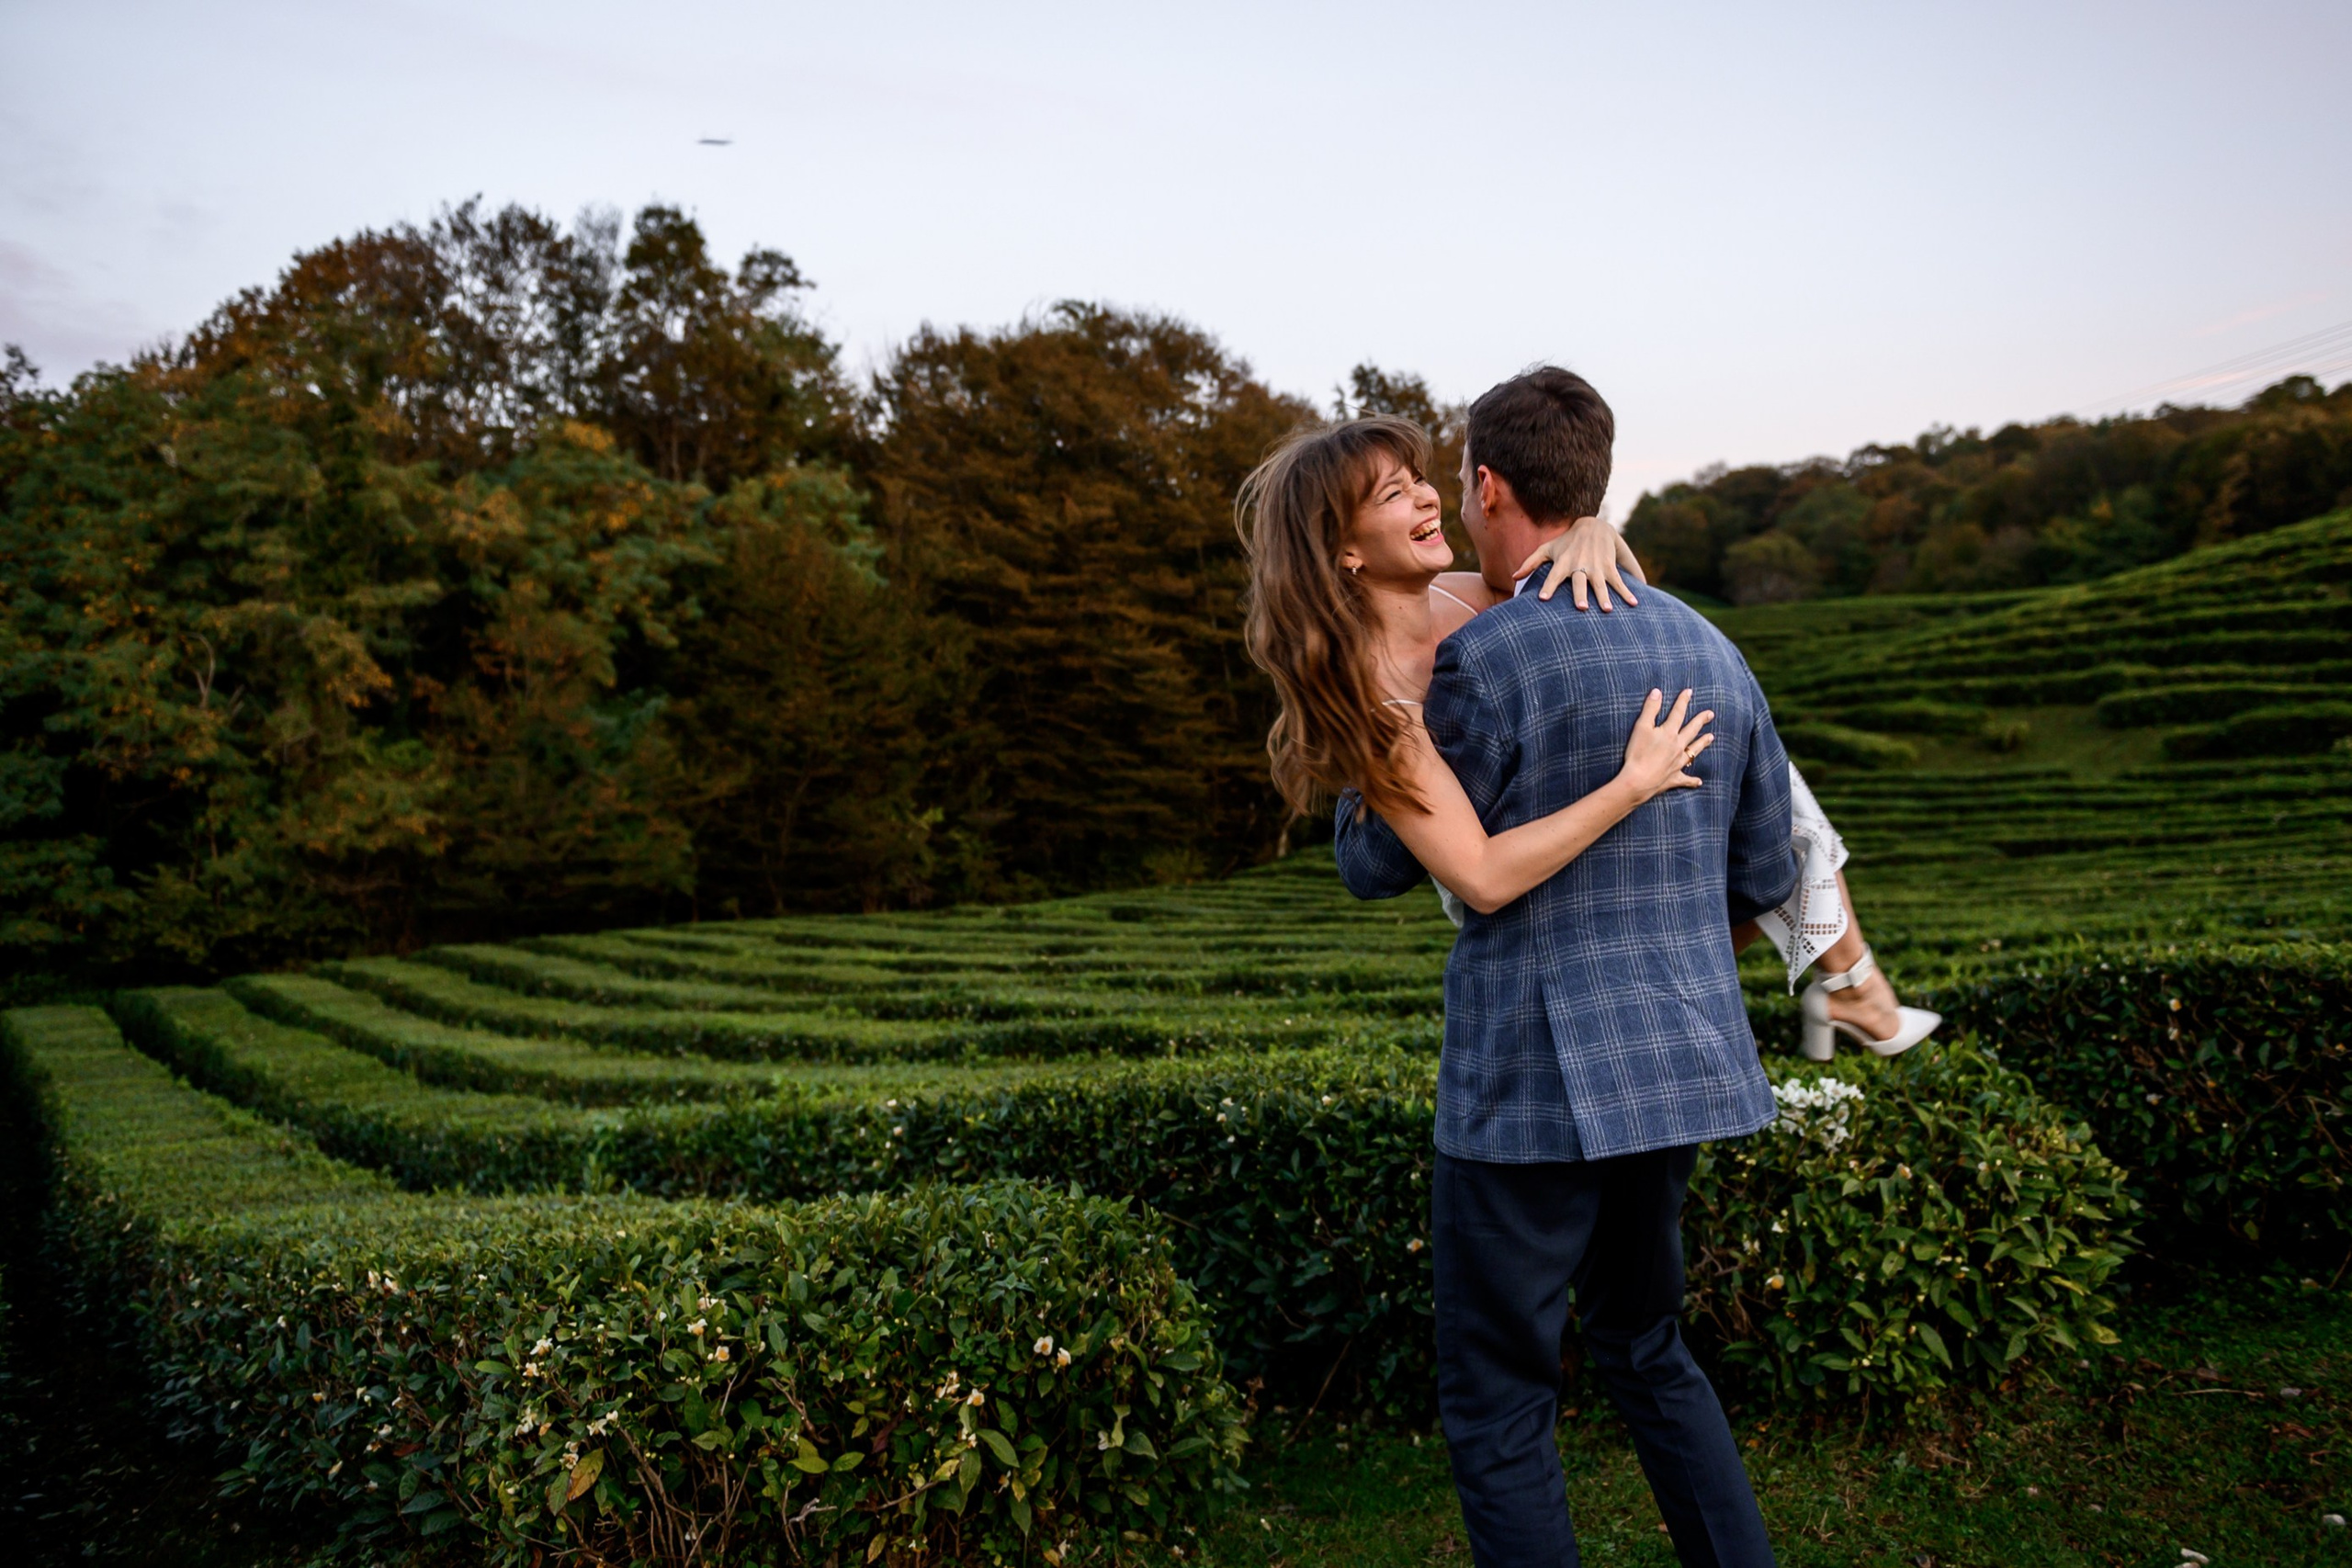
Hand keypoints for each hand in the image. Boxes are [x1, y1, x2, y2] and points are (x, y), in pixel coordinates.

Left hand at [1513, 515, 1646, 609]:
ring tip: (1607, 610)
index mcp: (1564, 562)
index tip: (1543, 599)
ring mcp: (1596, 567)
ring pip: (1600, 584)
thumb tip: (1513, 577)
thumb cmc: (1565, 542)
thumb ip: (1529, 563)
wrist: (1594, 525)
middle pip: (1580, 582)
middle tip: (1581, 608)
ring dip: (1604, 597)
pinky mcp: (1609, 567)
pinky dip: (1627, 592)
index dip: (1548, 586)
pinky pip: (1619, 581)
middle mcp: (1580, 565)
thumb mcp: (1547, 548)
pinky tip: (1634, 603)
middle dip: (1580, 594)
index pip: (1553, 576)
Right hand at [1617, 688, 1714, 801]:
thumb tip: (1657, 691)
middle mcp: (1678, 746)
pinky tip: (1699, 781)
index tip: (1689, 692)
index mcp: (1669, 733)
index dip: (1683, 701)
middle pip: (1692, 730)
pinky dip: (1692, 780)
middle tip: (1710, 714)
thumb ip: (1650, 709)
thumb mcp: (1640, 727)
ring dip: (1702, 743)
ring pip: (1694, 751)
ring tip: (1711, 737)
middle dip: (1701, 721)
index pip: (1678, 713)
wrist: (1638, 781)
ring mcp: (1678, 762)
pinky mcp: (1674, 777)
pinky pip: (1686, 779)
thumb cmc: (1637, 754)